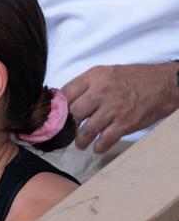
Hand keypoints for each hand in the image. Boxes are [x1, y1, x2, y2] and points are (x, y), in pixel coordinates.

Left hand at [64, 62, 178, 152]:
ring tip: (80, 143)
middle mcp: (101, 92)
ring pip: (85, 131)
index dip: (57, 107)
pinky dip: (98, 147)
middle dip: (66, 126)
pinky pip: (104, 140)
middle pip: (72, 114)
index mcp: (94, 77)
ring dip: (80, 141)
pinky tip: (97, 147)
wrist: (164, 84)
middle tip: (66, 132)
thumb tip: (63, 100)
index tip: (56, 115)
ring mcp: (113, 109)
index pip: (65, 93)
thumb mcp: (106, 73)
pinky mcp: (125, 123)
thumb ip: (85, 85)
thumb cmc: (133, 78)